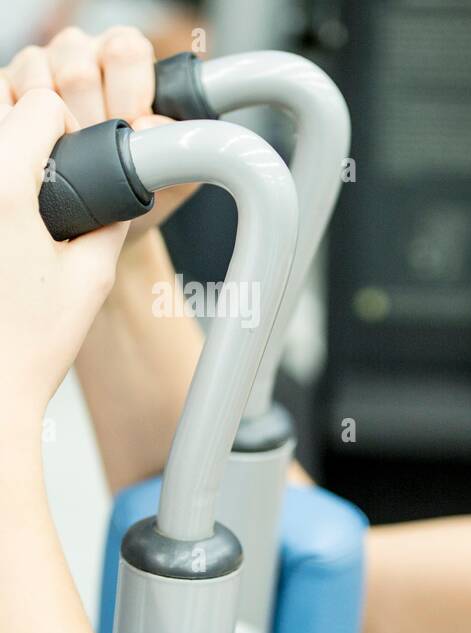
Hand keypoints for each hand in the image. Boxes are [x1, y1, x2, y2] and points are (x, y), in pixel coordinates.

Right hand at [0, 27, 200, 241]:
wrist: (105, 210)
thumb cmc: (141, 177)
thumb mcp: (170, 165)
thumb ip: (172, 144)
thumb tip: (147, 126)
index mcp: (124, 53)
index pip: (126, 51)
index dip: (131, 95)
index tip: (135, 127)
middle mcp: (80, 51)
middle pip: (79, 73)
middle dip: (95, 121)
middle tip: (105, 149)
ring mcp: (39, 65)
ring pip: (40, 86)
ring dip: (62, 129)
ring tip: (80, 153)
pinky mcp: (8, 84)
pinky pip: (10, 99)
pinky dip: (30, 130)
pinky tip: (51, 148)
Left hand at [0, 88, 127, 420]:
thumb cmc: (29, 344)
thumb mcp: (92, 278)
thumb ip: (107, 221)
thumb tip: (112, 192)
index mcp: (3, 186)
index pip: (38, 104)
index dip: (64, 124)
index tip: (70, 155)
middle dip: (21, 130)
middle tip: (40, 176)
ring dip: (5, 159)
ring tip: (17, 209)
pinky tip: (6, 236)